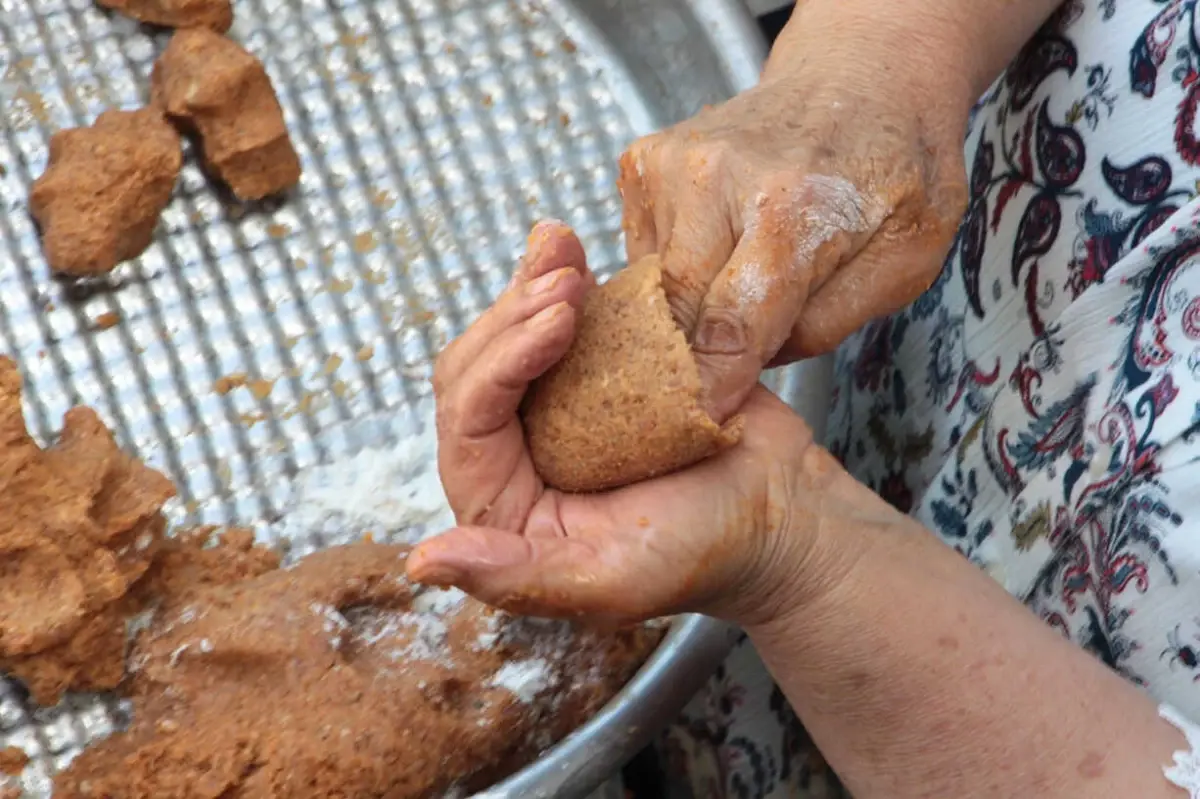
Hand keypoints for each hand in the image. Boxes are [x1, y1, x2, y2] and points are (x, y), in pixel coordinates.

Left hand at [407, 221, 884, 624]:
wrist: (781, 510)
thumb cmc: (704, 554)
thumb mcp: (610, 580)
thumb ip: (515, 577)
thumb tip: (423, 562)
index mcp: (502, 503)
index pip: (469, 419)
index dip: (502, 360)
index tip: (562, 315)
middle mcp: (515, 451)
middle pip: (477, 366)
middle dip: (513, 311)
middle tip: (564, 271)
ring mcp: (553, 406)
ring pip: (511, 331)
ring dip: (530, 283)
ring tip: (561, 242)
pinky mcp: (594, 371)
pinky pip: (562, 317)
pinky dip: (564, 279)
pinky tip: (575, 249)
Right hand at [619, 6, 971, 420]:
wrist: (862, 76)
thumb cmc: (892, 173)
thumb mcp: (903, 262)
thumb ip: (825, 324)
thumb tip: (746, 365)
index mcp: (791, 208)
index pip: (731, 325)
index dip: (714, 385)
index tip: (704, 420)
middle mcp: (715, 178)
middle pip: (674, 310)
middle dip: (690, 357)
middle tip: (712, 384)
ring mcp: (669, 166)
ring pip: (650, 285)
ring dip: (682, 313)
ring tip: (728, 301)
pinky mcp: (642, 163)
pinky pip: (640, 253)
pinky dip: (672, 275)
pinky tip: (715, 258)